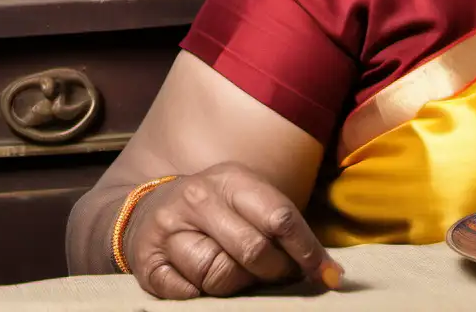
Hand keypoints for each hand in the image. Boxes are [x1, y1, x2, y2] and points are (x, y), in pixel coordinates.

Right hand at [121, 162, 341, 298]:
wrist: (148, 210)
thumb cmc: (217, 208)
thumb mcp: (249, 197)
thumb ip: (282, 224)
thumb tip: (328, 270)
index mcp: (232, 179)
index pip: (279, 217)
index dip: (308, 250)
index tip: (329, 275)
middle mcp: (198, 199)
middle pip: (252, 249)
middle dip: (277, 271)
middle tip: (283, 276)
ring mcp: (169, 230)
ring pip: (218, 274)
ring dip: (239, 285)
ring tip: (243, 277)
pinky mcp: (147, 262)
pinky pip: (185, 292)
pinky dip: (202, 295)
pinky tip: (206, 284)